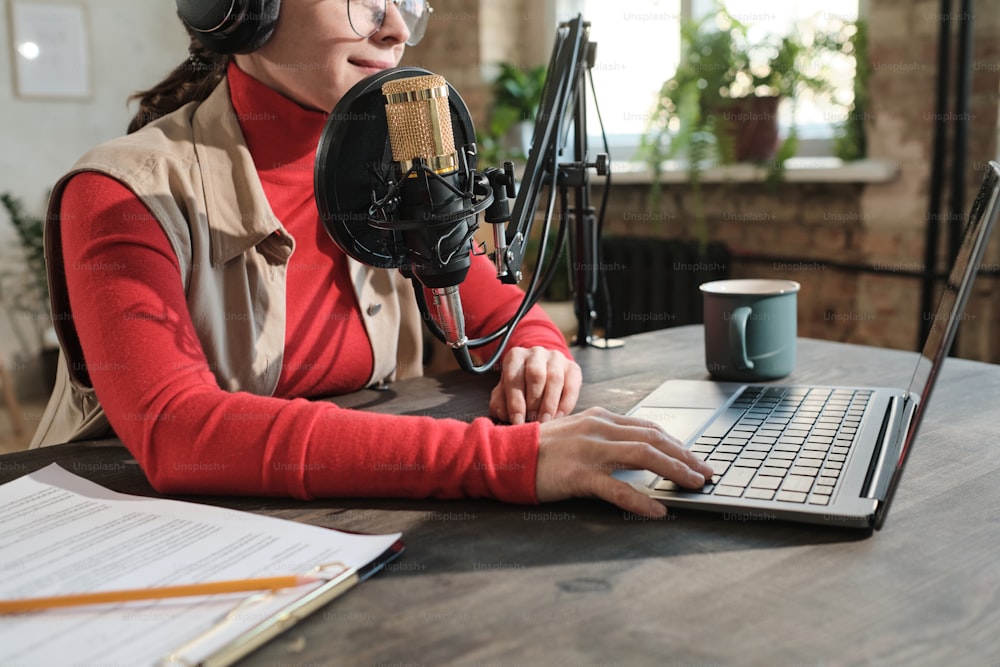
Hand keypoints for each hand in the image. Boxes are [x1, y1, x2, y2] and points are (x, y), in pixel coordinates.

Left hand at [490, 346, 581, 424]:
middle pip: (535, 375)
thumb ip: (500, 402)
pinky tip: (558, 416)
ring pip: (554, 379)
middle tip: (532, 421)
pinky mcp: (573, 368)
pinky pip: (571, 386)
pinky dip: (565, 403)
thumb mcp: (506, 390)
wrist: (544, 370)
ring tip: (545, 420)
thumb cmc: (521, 384)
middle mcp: (536, 353)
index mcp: (516, 356)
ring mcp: (556, 358)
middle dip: (533, 402)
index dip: (515, 402)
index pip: (514, 378)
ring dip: (549, 404)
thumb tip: (503, 414)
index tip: (517, 421)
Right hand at [535, 407, 715, 517]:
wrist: (507, 456)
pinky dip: (641, 500)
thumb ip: (604, 437)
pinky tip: (658, 510)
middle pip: (653, 439)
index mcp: (600, 419)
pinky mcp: (580, 475)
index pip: (648, 427)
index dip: (676, 442)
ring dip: (675, 471)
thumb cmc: (541, 449)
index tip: (694, 456)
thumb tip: (636, 450)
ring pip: (643, 456)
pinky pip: (617, 489)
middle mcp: (599, 429)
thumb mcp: (577, 432)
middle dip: (685, 456)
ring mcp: (590, 451)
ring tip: (694, 485)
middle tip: (706, 472)